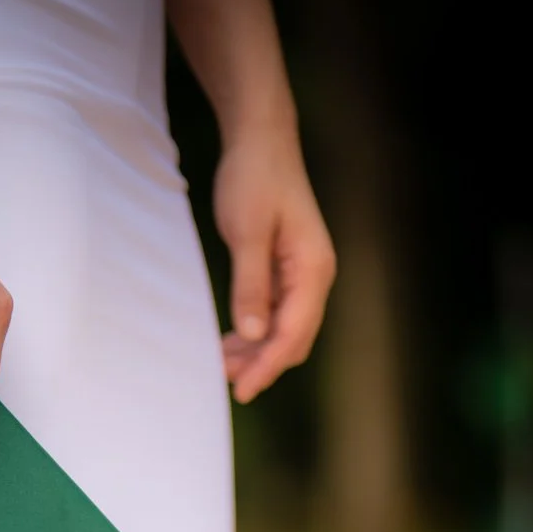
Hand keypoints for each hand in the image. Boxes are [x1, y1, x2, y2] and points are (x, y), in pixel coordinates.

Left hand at [212, 129, 335, 403]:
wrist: (259, 141)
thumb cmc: (254, 178)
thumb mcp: (248, 232)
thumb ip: (251, 284)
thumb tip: (255, 333)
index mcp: (314, 268)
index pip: (295, 332)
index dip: (268, 365)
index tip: (242, 390)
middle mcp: (314, 276)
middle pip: (293, 339)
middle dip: (261, 364)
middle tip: (222, 381)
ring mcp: (300, 275)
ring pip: (282, 330)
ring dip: (254, 351)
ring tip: (218, 364)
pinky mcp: (284, 271)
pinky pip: (272, 314)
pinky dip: (252, 332)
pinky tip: (227, 342)